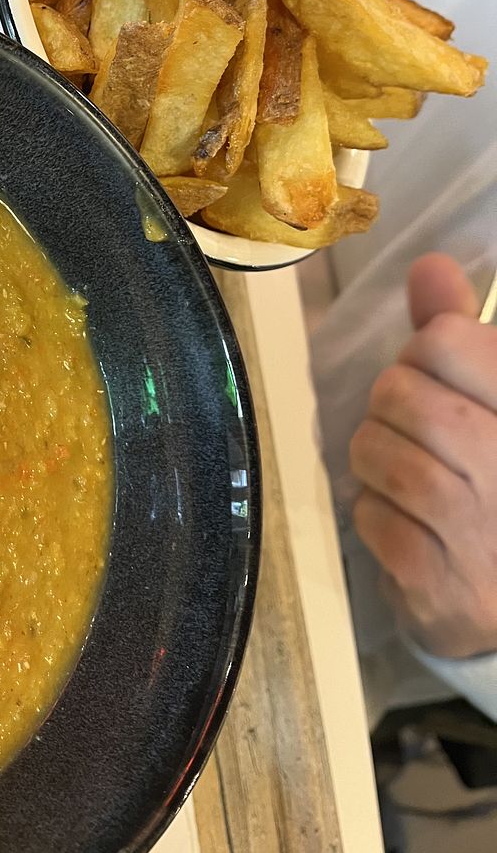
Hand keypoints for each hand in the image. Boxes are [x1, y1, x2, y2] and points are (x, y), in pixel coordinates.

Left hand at [349, 253, 496, 658]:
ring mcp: (480, 533)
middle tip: (424, 432)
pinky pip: (368, 517)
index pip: (446, 341)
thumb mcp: (493, 400)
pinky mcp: (442, 586)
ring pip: (374, 450)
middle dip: (394, 405)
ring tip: (413, 475)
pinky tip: (413, 525)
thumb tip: (429, 266)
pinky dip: (376, 515)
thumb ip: (462, 338)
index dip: (428, 352)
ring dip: (377, 458)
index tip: (448, 379)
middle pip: (398, 392)